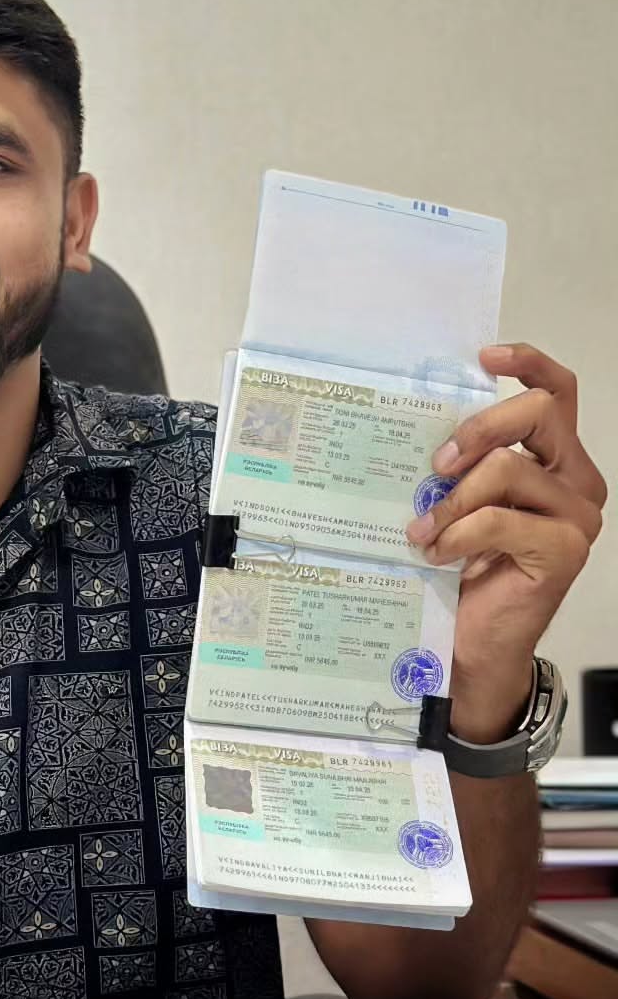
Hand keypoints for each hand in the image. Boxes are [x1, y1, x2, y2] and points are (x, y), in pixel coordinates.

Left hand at [404, 343, 606, 740]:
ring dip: (453, 498)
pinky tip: (436, 551)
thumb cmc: (464, 568)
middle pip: (538, 414)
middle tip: (435, 466)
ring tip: (424, 526)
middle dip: (478, 429)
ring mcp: (577, 516)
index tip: (485, 355)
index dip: (527, 364)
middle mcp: (577, 481)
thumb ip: (463, 463)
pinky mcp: (564, 551)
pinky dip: (458, 532)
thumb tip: (421, 422)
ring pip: (509, 468)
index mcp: (556, 460)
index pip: (558, 392)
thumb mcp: (460, 500)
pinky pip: (499, 519)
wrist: (475, 643)